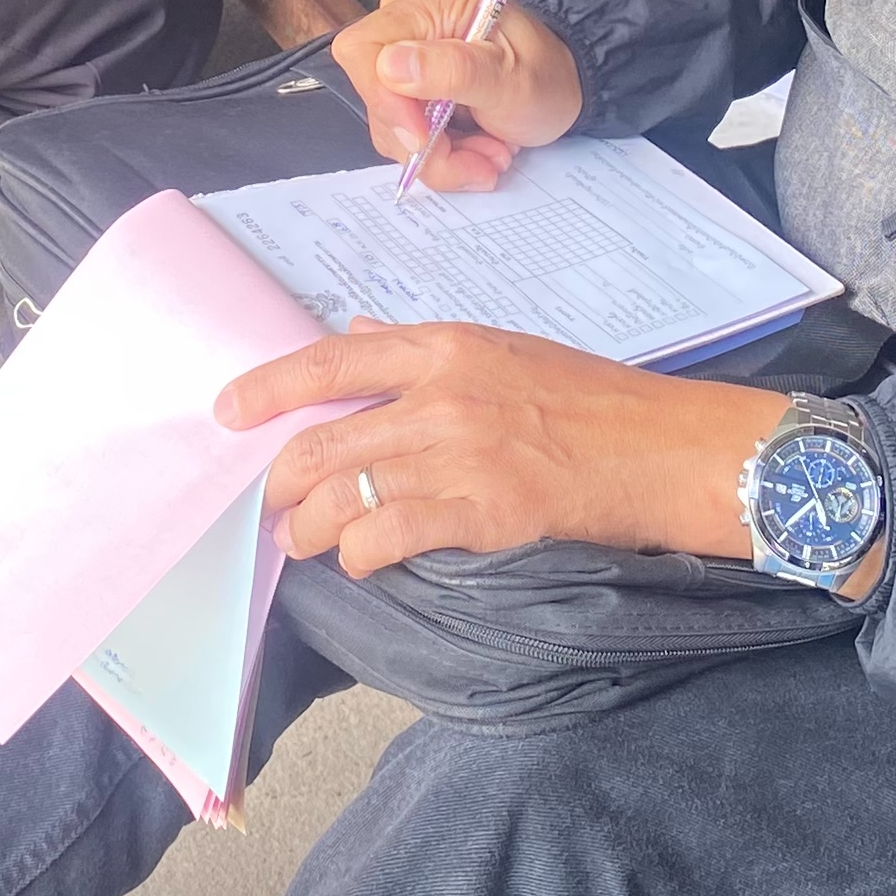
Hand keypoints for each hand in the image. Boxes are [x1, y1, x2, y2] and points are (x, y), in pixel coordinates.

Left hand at [222, 322, 783, 574]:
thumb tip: (356, 334)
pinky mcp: (482, 512)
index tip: (227, 411)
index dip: (267, 388)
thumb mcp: (505, 349)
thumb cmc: (595, 401)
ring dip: (310, 528)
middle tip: (267, 508)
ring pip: (345, 495)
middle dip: (279, 483)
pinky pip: (389, 538)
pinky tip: (364, 562)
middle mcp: (442, 394)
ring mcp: (459, 454)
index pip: (329, 361)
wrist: (668, 448)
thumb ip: (423, 348)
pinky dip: (362, 556)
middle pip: (322, 440)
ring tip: (304, 542)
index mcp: (446, 346)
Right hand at [334, 0, 583, 192]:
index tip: (422, 137)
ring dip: (442, 156)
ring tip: (491, 151)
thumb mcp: (512, 76)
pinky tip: (480, 150)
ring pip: (392, 131)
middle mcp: (408, 33)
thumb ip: (455, 69)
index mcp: (428, 8)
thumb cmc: (547, 73)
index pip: (364, 50)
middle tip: (478, 159)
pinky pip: (408, 141)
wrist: (565, 90)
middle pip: (376, 99)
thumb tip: (392, 65)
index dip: (384, 99)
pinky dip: (444, 157)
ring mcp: (408, 69)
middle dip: (425, 143)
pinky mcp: (413, 100)